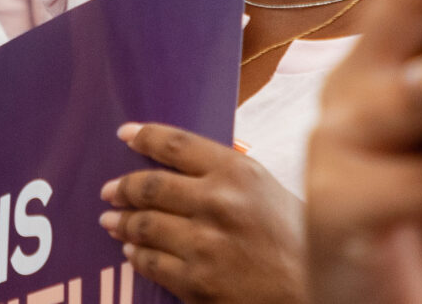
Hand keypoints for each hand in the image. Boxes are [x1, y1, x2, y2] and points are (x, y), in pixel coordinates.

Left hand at [103, 121, 307, 303]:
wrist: (310, 290)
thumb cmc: (296, 240)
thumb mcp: (268, 190)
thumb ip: (228, 175)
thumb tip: (181, 167)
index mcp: (238, 173)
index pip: (178, 145)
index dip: (146, 136)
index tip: (126, 133)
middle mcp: (217, 203)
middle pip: (151, 186)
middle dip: (123, 187)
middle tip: (111, 190)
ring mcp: (203, 244)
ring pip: (144, 226)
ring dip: (122, 222)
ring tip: (112, 220)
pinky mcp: (195, 281)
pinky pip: (150, 263)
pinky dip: (136, 254)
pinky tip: (132, 251)